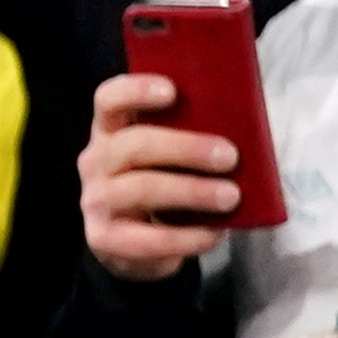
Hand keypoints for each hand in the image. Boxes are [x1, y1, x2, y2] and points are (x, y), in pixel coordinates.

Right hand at [79, 68, 242, 279]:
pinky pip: (147, 238)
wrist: (136, 245)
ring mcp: (96, 200)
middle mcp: (96, 161)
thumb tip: (242, 133)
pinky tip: (214, 233)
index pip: (109, 100)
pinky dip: (187, 236)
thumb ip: (189, 137)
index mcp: (111, 131)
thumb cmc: (165, 186)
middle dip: (185, 148)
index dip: (136, 91)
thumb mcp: (171, 158)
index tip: (172, 91)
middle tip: (230, 157)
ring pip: (141, 188)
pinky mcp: (103, 238)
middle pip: (133, 144)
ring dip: (191, 191)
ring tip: (230, 197)